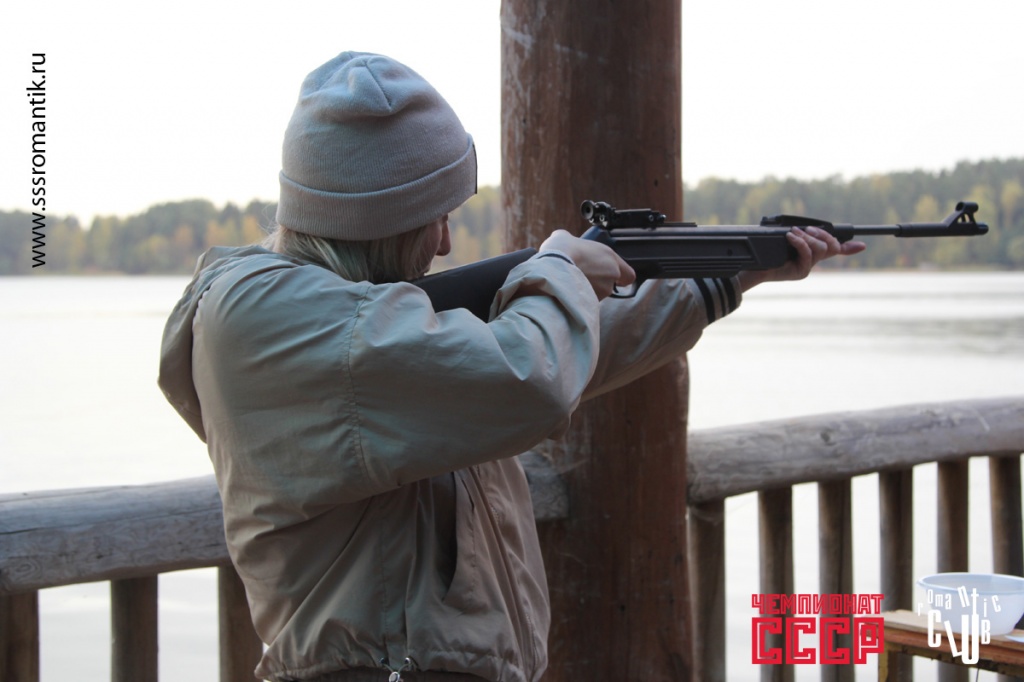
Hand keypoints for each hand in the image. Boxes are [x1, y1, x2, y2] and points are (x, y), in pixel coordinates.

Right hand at [539, 230, 635, 299]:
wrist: (551, 269)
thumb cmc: (560, 251)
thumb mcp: (564, 237)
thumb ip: (570, 239)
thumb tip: (562, 239)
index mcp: (610, 257)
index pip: (629, 275)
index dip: (621, 278)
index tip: (615, 279)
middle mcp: (611, 275)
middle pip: (609, 284)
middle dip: (597, 283)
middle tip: (580, 277)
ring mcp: (603, 290)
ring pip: (598, 294)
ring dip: (587, 291)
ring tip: (570, 284)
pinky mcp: (592, 302)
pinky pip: (588, 303)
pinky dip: (579, 299)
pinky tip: (567, 292)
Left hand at [738, 226, 865, 290]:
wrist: (751, 267)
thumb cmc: (764, 251)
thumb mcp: (784, 238)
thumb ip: (799, 234)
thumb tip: (806, 225)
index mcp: (810, 253)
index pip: (835, 250)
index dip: (849, 248)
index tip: (862, 245)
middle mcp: (811, 262)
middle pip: (830, 246)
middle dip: (822, 233)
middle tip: (807, 229)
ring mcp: (806, 268)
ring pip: (820, 249)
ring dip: (807, 237)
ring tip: (793, 232)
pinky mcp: (800, 273)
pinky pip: (807, 253)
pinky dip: (800, 242)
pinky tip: (790, 237)